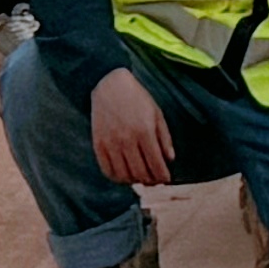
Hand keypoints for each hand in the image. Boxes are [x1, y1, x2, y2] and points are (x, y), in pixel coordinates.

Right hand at [89, 70, 175, 188]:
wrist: (109, 86)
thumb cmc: (137, 99)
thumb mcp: (157, 113)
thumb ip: (164, 138)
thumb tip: (170, 159)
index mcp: (145, 131)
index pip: (156, 163)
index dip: (163, 176)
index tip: (166, 179)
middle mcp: (127, 140)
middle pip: (140, 173)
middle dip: (150, 181)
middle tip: (155, 181)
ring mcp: (111, 143)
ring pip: (124, 175)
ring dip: (135, 181)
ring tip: (141, 178)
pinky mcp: (98, 145)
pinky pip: (107, 170)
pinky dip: (117, 178)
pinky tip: (124, 175)